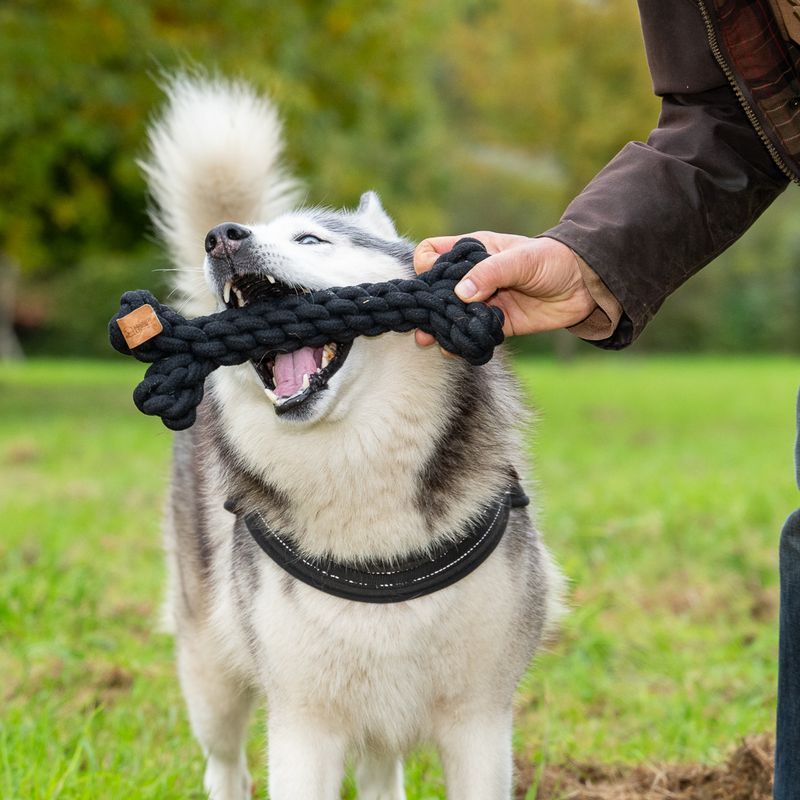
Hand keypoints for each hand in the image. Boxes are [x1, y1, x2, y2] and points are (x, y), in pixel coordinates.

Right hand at [413, 232, 596, 347]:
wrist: (586, 285)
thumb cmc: (552, 259)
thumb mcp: (520, 259)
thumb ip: (489, 273)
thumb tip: (460, 294)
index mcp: (473, 251)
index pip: (434, 254)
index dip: (427, 266)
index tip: (430, 282)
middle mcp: (473, 276)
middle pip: (437, 289)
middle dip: (427, 305)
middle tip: (422, 321)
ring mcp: (483, 301)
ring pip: (451, 315)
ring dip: (439, 328)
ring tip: (428, 340)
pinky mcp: (496, 323)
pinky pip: (471, 333)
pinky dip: (460, 342)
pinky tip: (453, 349)